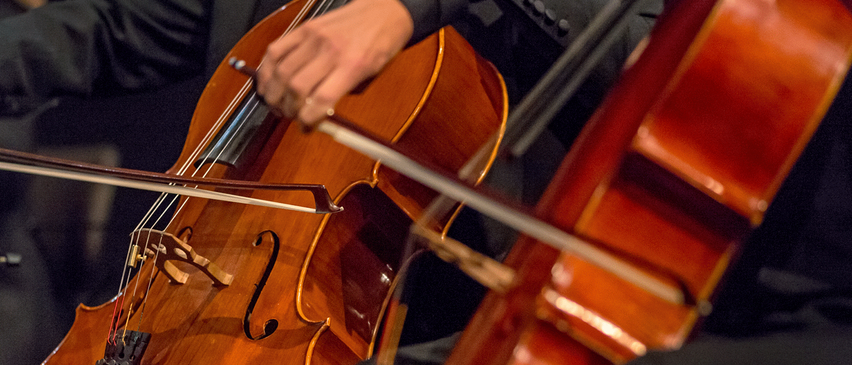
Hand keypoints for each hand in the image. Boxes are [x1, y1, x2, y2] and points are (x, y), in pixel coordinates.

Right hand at [255, 0, 413, 126]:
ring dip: (273, 94)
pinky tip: (266, 82)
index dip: (308, 120)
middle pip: (297, 88)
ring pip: (282, 71)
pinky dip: (266, 70)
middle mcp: (331, 51)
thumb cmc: (381, 43)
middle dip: (288, 109)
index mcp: (353, 66)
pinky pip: (276, 50)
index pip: (322, 100)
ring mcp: (314, 38)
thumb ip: (344, 92)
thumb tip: (318, 114)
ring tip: (275, 104)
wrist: (383, 11)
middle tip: (289, 116)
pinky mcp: (304, 28)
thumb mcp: (371, 74)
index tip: (305, 128)